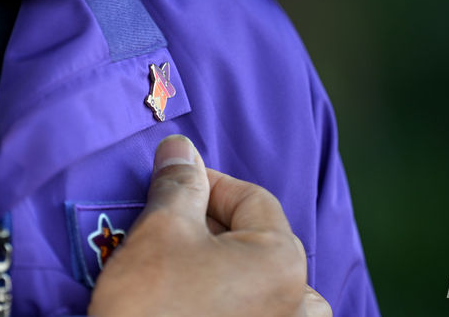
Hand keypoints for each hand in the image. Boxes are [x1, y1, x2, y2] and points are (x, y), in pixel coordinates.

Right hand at [88, 134, 330, 315]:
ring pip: (256, 281)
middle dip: (208, 224)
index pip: (251, 198)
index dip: (208, 183)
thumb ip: (179, 183)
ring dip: (218, 264)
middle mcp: (296, 300)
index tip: (173, 181)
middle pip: (255, 239)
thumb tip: (180, 147)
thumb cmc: (151, 308)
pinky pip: (253, 312)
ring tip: (178, 267)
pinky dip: (227, 299)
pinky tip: (192, 302)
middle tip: (164, 224)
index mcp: (282, 260)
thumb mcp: (160, 232)